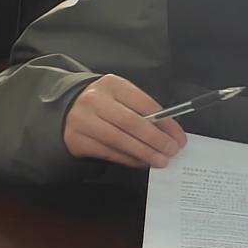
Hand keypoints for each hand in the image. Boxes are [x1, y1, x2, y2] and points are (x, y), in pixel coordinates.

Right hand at [64, 75, 186, 168]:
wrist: (68, 108)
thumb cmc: (104, 103)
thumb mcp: (121, 97)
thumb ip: (142, 111)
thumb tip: (167, 133)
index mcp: (112, 85)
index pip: (145, 104)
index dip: (165, 123)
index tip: (178, 137)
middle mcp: (95, 100)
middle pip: (132, 123)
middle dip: (156, 140)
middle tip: (171, 151)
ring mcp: (83, 121)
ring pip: (120, 140)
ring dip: (144, 153)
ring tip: (160, 160)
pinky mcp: (77, 140)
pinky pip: (109, 152)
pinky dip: (129, 159)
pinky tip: (142, 162)